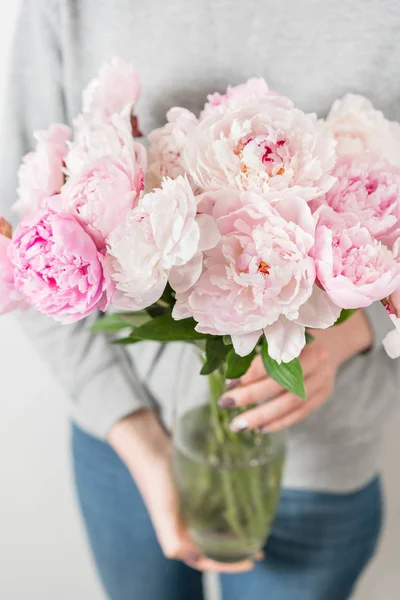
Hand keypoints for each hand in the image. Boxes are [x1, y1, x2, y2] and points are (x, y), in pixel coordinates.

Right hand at [108, 410, 259, 572]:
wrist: (152, 452)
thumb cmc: (157, 485)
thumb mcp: (163, 514)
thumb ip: (171, 539)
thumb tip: (187, 556)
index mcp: (179, 537)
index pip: (206, 561)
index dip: (228, 565)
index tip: (251, 562)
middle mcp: (187, 528)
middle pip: (215, 548)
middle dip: (236, 552)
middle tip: (260, 552)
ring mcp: (194, 511)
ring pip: (218, 530)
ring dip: (236, 534)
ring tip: (257, 532)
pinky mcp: (198, 494)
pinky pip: (218, 509)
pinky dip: (231, 513)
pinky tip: (245, 508)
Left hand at [220, 310, 372, 431]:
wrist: (330, 342)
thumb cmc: (293, 339)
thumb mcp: (280, 337)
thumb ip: (261, 351)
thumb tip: (231, 377)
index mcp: (302, 339)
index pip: (274, 359)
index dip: (251, 373)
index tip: (229, 383)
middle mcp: (317, 359)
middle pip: (281, 383)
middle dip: (250, 396)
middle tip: (226, 404)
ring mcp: (323, 379)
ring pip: (291, 402)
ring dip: (262, 416)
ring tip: (239, 424)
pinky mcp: (324, 394)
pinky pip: (301, 413)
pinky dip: (280, 422)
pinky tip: (261, 428)